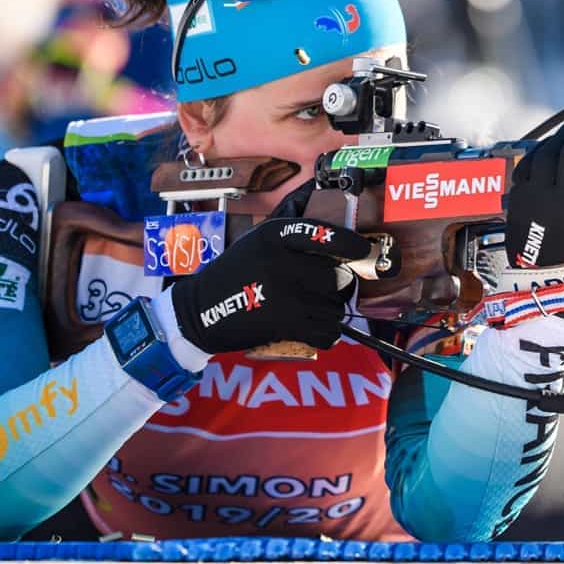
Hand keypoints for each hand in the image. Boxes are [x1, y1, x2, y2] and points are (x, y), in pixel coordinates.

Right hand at [170, 217, 370, 352]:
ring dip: (329, 313)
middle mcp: (281, 260)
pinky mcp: (285, 322)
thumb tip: (331, 230)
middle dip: (335, 288)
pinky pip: (327, 330)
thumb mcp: (257, 243)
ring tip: (309, 313)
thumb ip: (292, 237)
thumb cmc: (234, 275)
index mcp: (275, 235)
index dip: (350, 244)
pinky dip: (326, 334)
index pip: (325, 234)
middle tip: (321, 293)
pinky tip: (314, 330)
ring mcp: (285, 292)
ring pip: (334, 306)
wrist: (199, 312)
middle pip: (336, 276)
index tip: (364, 250)